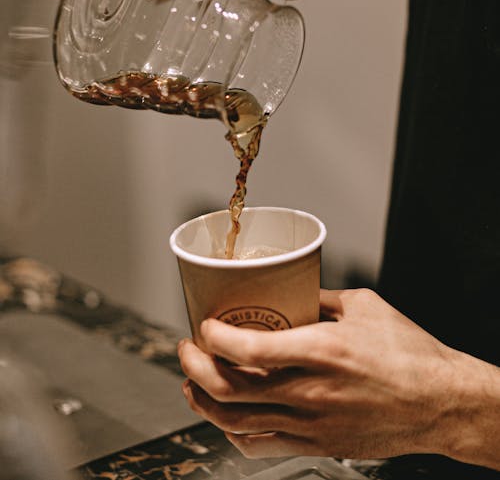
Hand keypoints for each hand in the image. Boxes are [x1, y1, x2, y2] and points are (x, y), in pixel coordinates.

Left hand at [177, 288, 458, 459]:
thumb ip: (319, 298)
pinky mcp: (316, 445)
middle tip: (187, 349)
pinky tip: (227, 416)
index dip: (214, 339)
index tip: (204, 326)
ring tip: (192, 382)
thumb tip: (289, 290)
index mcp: (324, 351)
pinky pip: (260, 445)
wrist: (440, 403)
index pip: (249, 351)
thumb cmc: (409, 354)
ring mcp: (311, 425)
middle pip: (230, 390)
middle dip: (194, 368)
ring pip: (236, 423)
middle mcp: (311, 393)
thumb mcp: (363, 306)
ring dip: (204, 401)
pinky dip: (233, 432)